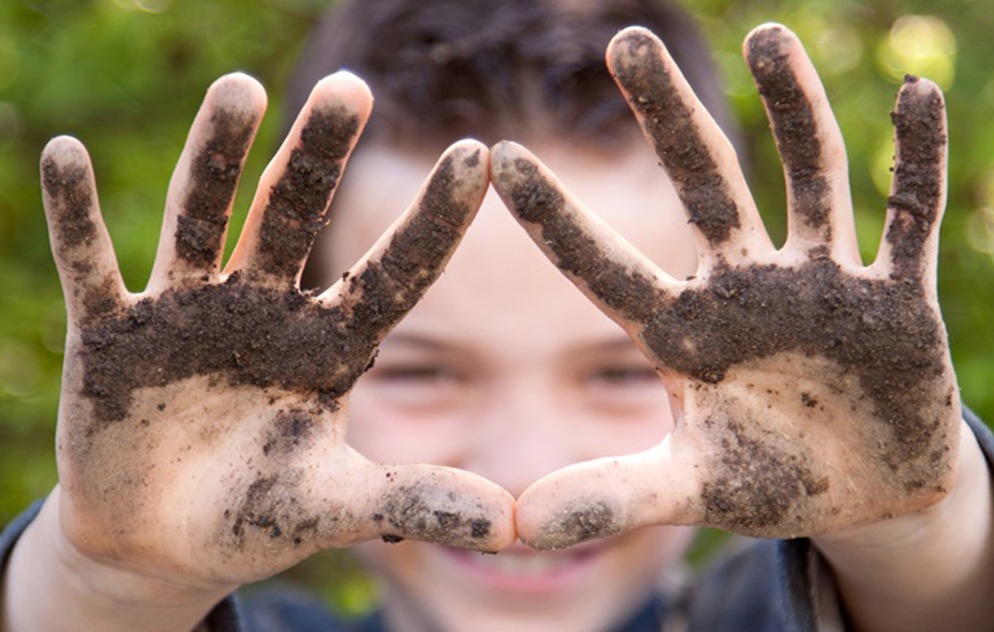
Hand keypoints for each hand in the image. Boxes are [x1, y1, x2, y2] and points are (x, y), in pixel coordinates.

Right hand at [39, 71, 513, 593]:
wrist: (162, 541)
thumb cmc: (260, 514)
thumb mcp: (336, 506)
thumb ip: (414, 502)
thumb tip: (513, 527)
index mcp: (331, 344)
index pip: (392, 272)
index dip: (433, 219)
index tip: (478, 154)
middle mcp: (266, 309)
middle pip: (295, 215)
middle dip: (317, 154)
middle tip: (350, 89)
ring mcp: (188, 311)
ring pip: (203, 217)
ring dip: (216, 155)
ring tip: (241, 89)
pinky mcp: (113, 334)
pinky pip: (90, 266)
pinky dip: (77, 217)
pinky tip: (65, 156)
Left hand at [492, 24, 957, 547]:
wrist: (867, 491)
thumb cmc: (768, 479)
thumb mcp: (689, 492)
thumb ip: (611, 497)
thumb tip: (514, 527)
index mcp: (685, 336)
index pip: (606, 267)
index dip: (555, 220)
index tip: (499, 158)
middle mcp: (746, 291)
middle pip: (701, 187)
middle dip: (669, 118)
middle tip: (624, 43)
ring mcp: (822, 285)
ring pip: (806, 179)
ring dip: (794, 109)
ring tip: (767, 35)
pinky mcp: (895, 297)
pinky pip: (908, 218)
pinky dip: (916, 163)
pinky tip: (916, 96)